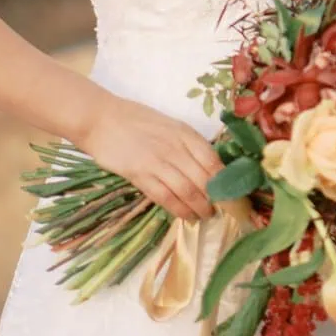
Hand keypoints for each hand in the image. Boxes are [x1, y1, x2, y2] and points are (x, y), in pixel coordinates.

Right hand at [74, 94, 226, 222]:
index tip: (232, 192)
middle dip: (216, 197)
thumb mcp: (170, 125)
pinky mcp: (140, 175)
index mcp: (186, 134)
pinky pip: (165, 197)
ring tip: (206, 215)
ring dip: (200, 207)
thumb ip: (188, 144)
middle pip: (204, 178)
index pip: (214, 160)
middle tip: (223, 209)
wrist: (102, 119)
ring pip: (187, 190)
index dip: (225, 180)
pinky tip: (186, 216)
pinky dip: (179, 209)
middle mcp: (176, 148)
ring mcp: (158, 162)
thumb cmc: (137, 121)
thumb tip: (208, 166)